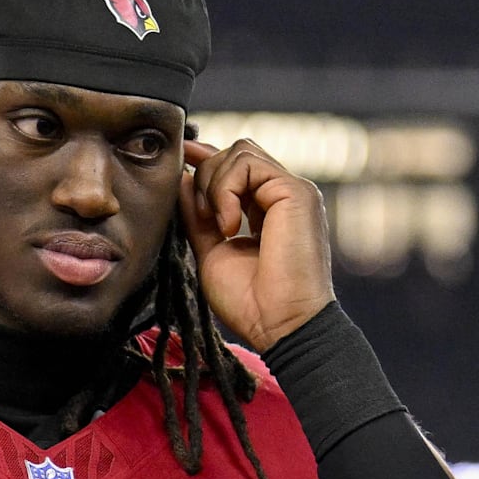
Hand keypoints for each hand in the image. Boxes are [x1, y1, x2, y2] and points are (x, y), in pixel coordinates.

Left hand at [179, 139, 334, 351]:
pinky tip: (230, 227)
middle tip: (202, 218)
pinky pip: (248, 165)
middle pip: (235, 153)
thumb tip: (182, 177)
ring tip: (218, 225)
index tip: (182, 160)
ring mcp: (292, 191)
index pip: (236, 167)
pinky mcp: (297, 192)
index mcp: (265, 207)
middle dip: (205, 177)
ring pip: (240, 152)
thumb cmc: (249, 300)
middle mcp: (282, 195)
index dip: (205, 160)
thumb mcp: (211, 250)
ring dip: (214, 184)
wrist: (279, 325)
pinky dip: (226, 191)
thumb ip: (198, 215)